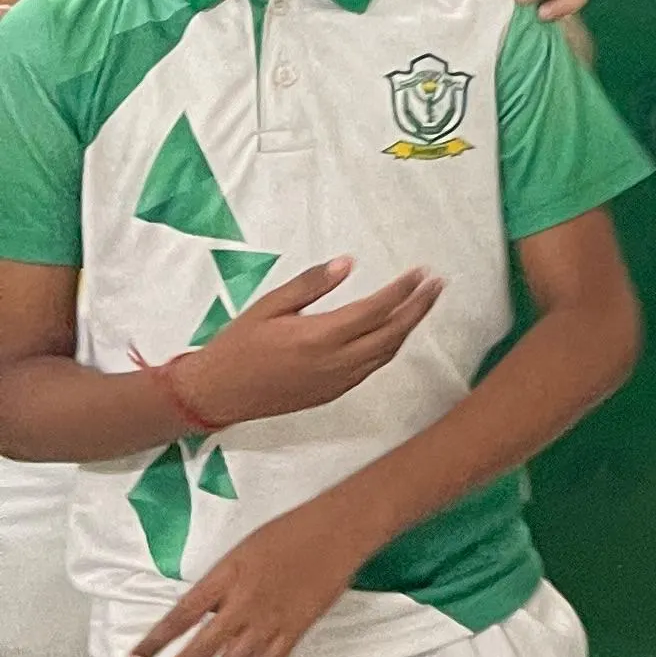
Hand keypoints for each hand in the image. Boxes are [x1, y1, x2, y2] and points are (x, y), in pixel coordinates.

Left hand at [131, 498, 364, 656]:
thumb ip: (218, 586)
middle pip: (200, 649)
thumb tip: (197, 616)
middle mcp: (243, 605)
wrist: (336, 532)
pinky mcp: (295, 631)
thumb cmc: (286, 533)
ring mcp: (270, 622)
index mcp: (226, 578)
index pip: (181, 617)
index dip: (156, 641)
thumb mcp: (239, 553)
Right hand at [174, 261, 441, 431]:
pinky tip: (393, 332)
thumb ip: (311, 285)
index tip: (421, 272)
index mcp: (320, 337)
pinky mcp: (332, 393)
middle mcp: (336, 363)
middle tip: (437, 285)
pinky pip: (371, 368)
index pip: (376, 310)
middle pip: (392, 333)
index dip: (403, 291)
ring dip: (408, 328)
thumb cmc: (239, 344)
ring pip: (386, 353)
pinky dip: (389, 347)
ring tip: (423, 303)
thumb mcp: (269, 306)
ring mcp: (337, 382)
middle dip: (419, 308)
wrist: (218, 393)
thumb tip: (348, 263)